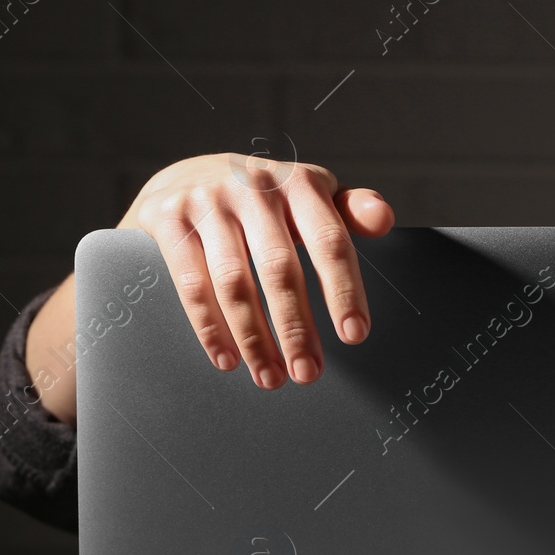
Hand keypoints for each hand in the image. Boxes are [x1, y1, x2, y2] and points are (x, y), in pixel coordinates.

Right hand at [120, 153, 394, 388]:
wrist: (183, 177)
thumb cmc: (263, 199)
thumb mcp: (307, 196)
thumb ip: (349, 210)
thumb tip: (384, 219)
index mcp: (299, 183)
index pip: (329, 240)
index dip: (344, 290)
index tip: (354, 336)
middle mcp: (253, 187)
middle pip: (280, 268)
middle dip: (296, 328)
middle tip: (309, 374)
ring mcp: (208, 202)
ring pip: (235, 282)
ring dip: (254, 338)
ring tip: (270, 377)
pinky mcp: (169, 220)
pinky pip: (192, 284)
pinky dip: (210, 328)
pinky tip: (228, 360)